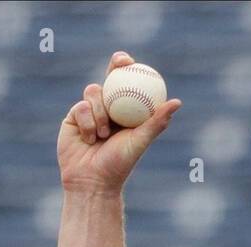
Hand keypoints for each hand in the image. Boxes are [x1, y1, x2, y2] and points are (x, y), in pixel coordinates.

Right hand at [57, 51, 181, 194]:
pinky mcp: (73, 117)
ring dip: (100, 112)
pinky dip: (87, 122)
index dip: (130, 68)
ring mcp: (90, 112)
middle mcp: (109, 109)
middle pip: (111, 79)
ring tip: (104, 135)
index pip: (130, 85)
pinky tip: (89, 139)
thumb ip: (157, 121)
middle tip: (121, 62)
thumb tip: (177, 101)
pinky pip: (80, 107)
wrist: (92, 180)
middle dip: (115, 65)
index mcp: (128, 113)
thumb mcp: (140, 141)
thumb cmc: (120, 164)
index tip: (132, 62)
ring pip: (93, 92)